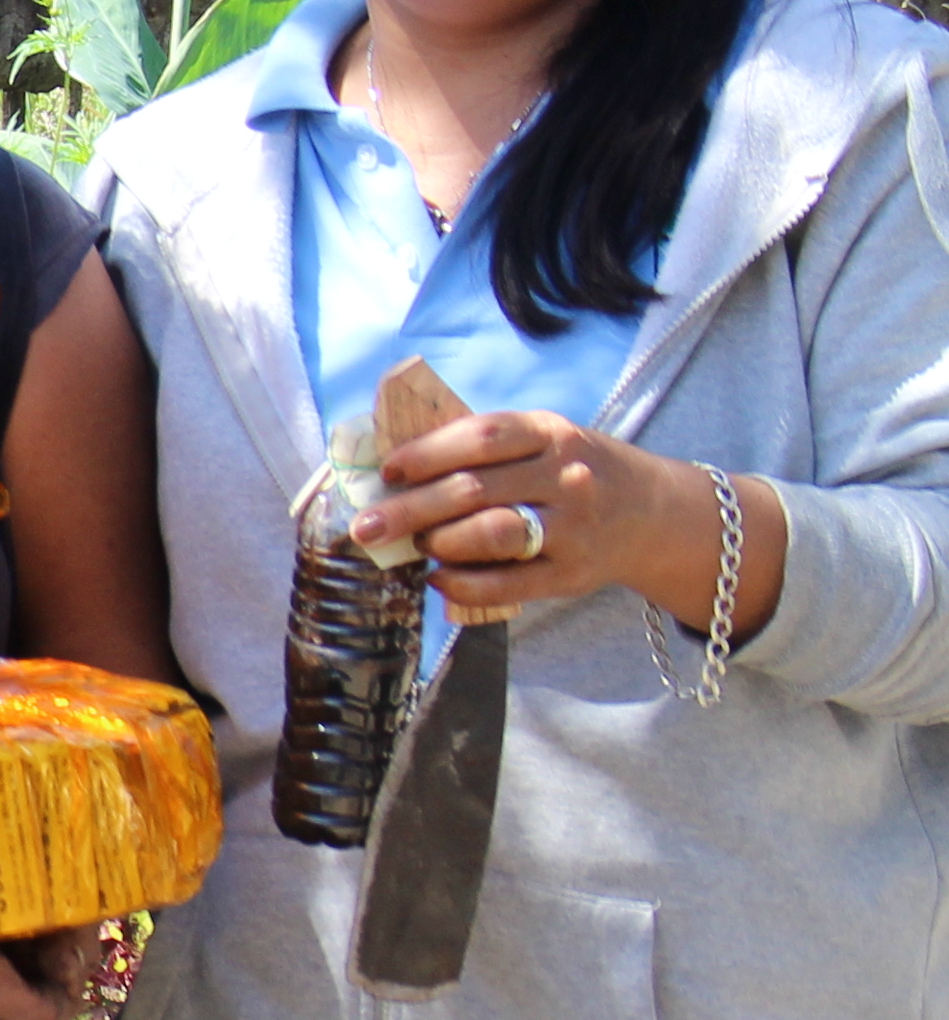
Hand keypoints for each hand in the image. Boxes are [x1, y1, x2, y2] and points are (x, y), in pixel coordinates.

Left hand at [359, 410, 759, 631]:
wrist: (652, 513)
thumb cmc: (570, 472)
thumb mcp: (542, 441)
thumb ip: (484, 448)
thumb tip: (395, 466)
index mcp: (552, 434)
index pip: (483, 436)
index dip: (428, 452)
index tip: (388, 471)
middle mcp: (566, 477)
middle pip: (475, 490)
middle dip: (411, 509)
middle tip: (366, 527)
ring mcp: (573, 527)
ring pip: (493, 534)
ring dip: (441, 543)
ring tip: (416, 548)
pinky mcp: (572, 573)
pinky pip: (508, 585)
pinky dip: (463, 584)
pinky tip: (438, 581)